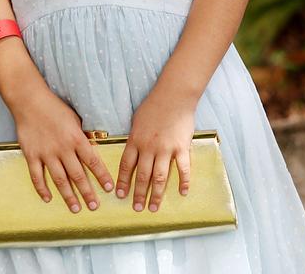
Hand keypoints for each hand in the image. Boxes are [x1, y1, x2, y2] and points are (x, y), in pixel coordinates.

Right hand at [14, 87, 113, 212]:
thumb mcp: (74, 118)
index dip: (101, 176)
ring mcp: (46, 153)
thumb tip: (93, 149)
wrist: (30, 101)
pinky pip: (37, 176)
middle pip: (77, 175)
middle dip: (87, 192)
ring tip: (75, 209)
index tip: (109, 189)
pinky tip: (48, 198)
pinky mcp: (32, 155)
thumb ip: (82, 135)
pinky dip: (42, 189)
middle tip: (94, 207)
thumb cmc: (54, 107)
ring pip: (59, 179)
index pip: (92, 160)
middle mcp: (62, 148)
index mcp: (75, 138)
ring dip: (68, 196)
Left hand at [116, 87, 195, 211]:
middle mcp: (149, 147)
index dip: (123, 182)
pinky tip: (182, 192)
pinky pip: (183, 169)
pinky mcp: (181, 148)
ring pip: (160, 177)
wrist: (174, 95)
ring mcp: (166, 149)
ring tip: (153, 207)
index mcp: (136, 140)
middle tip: (137, 208)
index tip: (120, 195)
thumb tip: (131, 152)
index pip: (126, 166)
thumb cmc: (154, 105)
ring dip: (156, 194)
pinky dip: (183, 182)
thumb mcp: (137, 120)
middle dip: (139, 194)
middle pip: (143, 176)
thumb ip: (134, 138)